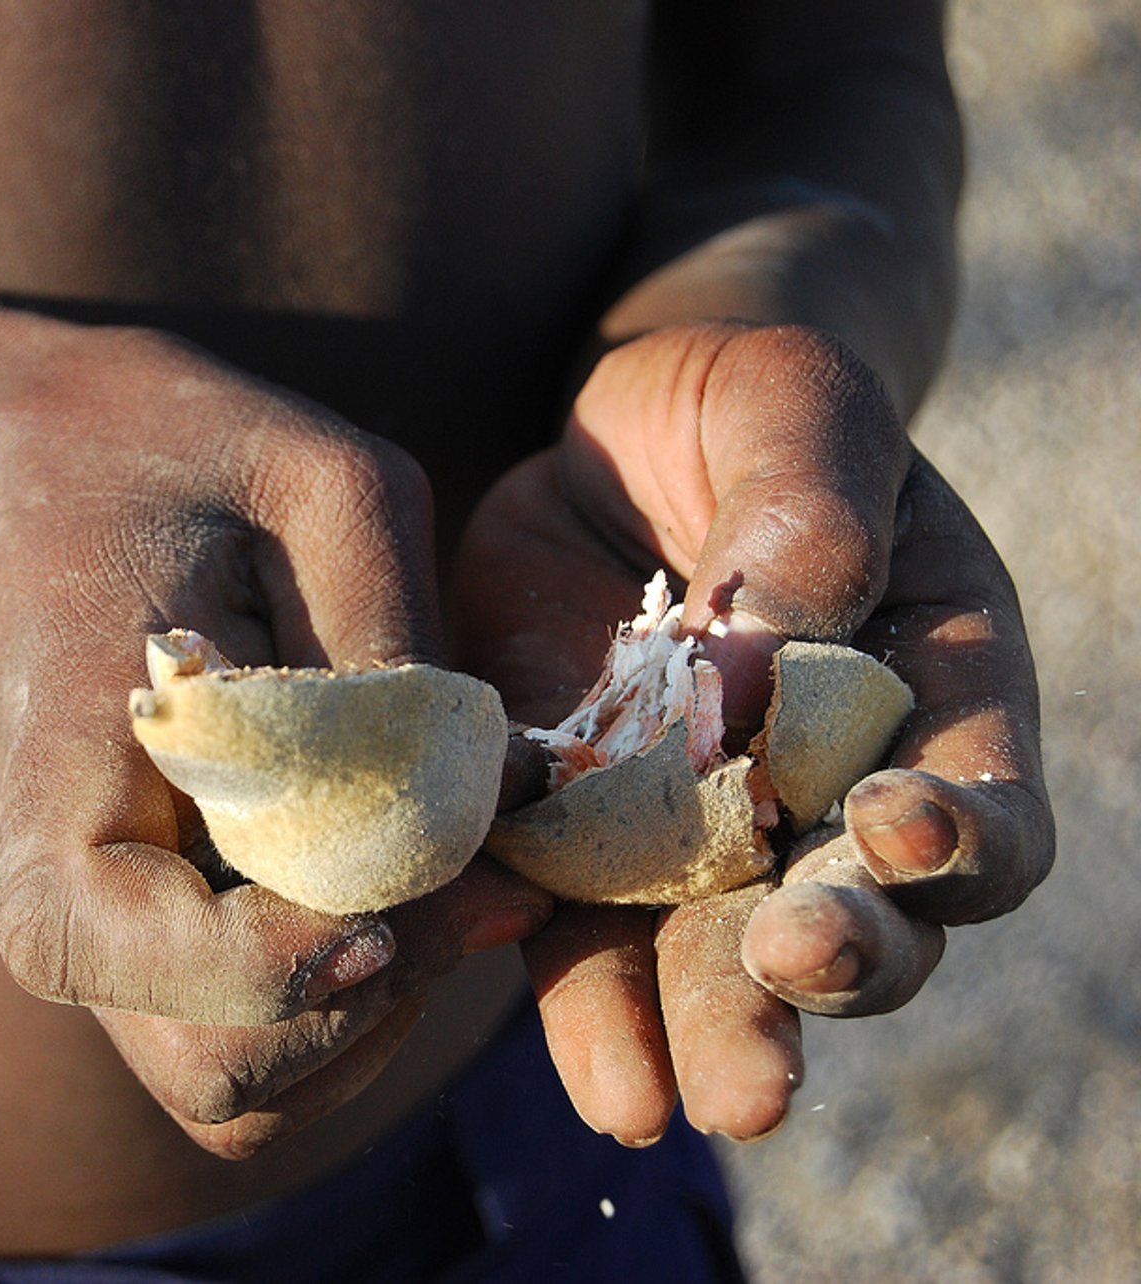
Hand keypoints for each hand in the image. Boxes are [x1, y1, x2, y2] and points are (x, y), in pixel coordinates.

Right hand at [0, 314, 549, 1156]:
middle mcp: (63, 912)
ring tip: (443, 870)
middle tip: (477, 880)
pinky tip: (396, 879)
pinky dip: (346, 1002)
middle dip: (375, 998)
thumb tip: (508, 800)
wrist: (11, 468)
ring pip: (247, 1089)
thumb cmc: (157, 451)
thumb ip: (403, 648)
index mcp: (61, 813)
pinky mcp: (144, 938)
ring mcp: (101, 938)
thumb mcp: (316, 486)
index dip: (321, 967)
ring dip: (372, 1011)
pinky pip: (256, 1046)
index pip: (189, 987)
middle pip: (227, 1077)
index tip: (413, 893)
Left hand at [449, 322, 1052, 1143]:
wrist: (613, 438)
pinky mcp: (582, 843)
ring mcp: (702, 835)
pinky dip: (589, 1009)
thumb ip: (808, 510)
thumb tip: (772, 647)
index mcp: (929, 690)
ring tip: (685, 1096)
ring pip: (721, 959)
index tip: (899, 833)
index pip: (976, 801)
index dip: (957, 835)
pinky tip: (604, 1077)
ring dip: (711, 1026)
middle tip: (792, 973)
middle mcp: (829, 793)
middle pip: (862, 916)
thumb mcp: (792, 408)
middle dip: (832, 960)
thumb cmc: (744, 405)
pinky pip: (587, 941)